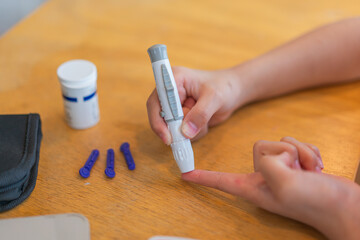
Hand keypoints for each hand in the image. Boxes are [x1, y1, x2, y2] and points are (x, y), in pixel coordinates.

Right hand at [146, 66, 241, 143]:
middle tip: (189, 134)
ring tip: (204, 121)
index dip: (157, 120)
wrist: (234, 92)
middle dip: (175, 128)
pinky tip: (204, 124)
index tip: (167, 136)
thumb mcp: (214, 98)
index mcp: (173, 80)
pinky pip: (181, 132)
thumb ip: (200, 114)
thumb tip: (185, 132)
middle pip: (160, 117)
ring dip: (188, 131)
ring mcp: (175, 106)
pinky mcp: (181, 117)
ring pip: (171, 128)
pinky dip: (192, 133)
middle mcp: (170, 93)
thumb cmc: (225, 86)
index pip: (156, 101)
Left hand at [182, 137, 359, 239]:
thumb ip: (269, 164)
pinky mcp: (294, 164)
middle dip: (282, 152)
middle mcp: (263, 178)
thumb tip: (271, 155)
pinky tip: (315, 168)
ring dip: (299, 153)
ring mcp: (280, 170)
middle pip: (259, 146)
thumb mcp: (285, 183)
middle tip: (297, 171)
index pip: (221, 180)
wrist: (345, 206)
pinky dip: (308, 152)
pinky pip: (294, 144)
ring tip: (309, 172)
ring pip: (280, 142)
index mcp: (253, 187)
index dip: (203, 178)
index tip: (185, 176)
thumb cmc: (315, 203)